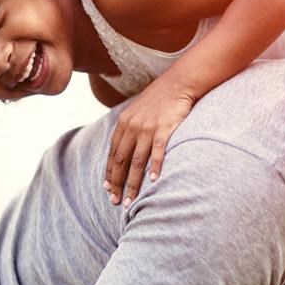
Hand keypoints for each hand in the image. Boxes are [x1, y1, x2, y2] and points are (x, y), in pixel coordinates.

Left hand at [104, 81, 194, 205]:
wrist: (178, 83)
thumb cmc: (159, 99)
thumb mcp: (137, 111)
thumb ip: (129, 128)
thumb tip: (123, 148)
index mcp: (123, 123)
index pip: (112, 154)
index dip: (109, 173)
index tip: (107, 189)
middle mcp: (132, 127)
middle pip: (121, 161)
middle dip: (117, 184)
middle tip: (116, 202)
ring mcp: (147, 128)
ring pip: (136, 162)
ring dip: (133, 183)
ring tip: (131, 200)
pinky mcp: (164, 128)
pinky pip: (157, 151)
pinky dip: (154, 167)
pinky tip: (152, 181)